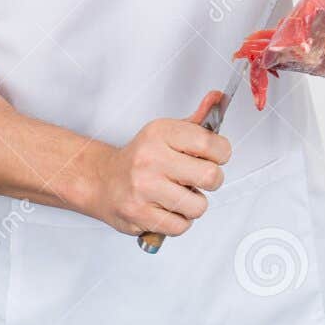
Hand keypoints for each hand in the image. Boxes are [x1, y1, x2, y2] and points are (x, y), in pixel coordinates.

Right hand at [90, 92, 231, 236]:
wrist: (103, 181)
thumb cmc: (140, 158)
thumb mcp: (166, 132)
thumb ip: (196, 120)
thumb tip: (218, 98)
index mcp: (160, 133)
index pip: (210, 143)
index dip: (221, 153)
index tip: (214, 156)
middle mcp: (151, 158)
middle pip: (210, 176)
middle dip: (211, 180)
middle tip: (198, 178)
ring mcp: (144, 188)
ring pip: (198, 206)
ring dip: (194, 204)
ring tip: (180, 194)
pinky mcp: (140, 214)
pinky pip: (181, 226)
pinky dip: (180, 221)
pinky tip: (168, 208)